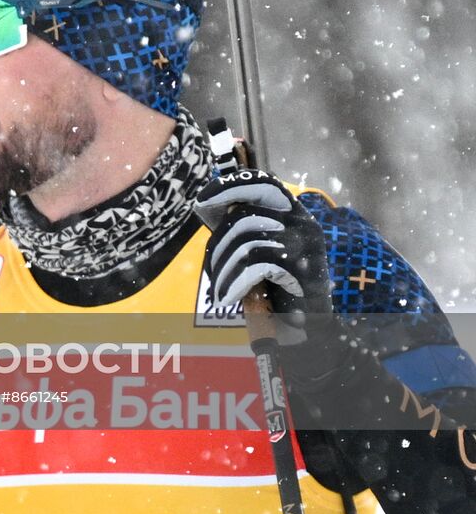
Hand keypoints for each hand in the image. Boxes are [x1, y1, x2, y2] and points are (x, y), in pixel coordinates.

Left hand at [197, 168, 333, 347]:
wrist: (312, 330)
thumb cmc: (279, 288)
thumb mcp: (259, 251)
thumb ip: (241, 227)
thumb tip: (206, 205)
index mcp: (292, 213)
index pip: (262, 183)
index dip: (230, 186)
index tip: (202, 202)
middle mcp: (303, 223)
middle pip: (245, 216)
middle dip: (219, 246)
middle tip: (214, 273)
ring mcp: (306, 246)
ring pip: (248, 241)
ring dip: (224, 269)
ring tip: (221, 291)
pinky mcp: (305, 270)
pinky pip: (259, 264)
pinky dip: (237, 282)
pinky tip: (229, 297)